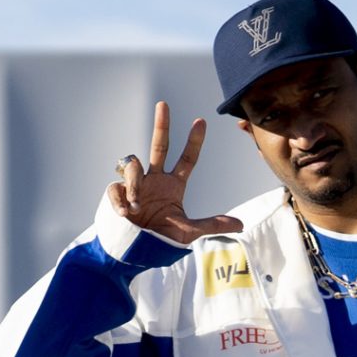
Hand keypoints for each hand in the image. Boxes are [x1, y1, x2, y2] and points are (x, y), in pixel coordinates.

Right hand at [109, 102, 246, 245]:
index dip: (193, 141)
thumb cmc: (161, 240)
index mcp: (173, 185)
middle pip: (159, 146)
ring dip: (134, 185)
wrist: (134, 252)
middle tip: (163, 104)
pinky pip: (115, 187)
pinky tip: (123, 213)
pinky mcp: (117, 193)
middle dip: (161, 125)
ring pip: (134, 166)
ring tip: (135, 208)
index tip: (201, 121)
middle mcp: (154, 179)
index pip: (186, 159)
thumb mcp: (188, 232)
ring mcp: (135, 185)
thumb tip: (241, 225)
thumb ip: (211, 225)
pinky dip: (119, 199)